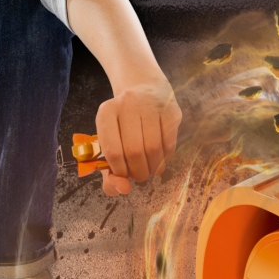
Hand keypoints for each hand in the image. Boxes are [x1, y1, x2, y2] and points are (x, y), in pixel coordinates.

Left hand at [94, 79, 180, 194]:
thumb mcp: (110, 140)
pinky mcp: (171, 110)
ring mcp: (151, 105)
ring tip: (150, 170)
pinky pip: (169, 144)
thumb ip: (109, 171)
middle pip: (134, 151)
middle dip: (138, 172)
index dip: (119, 171)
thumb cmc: (124, 122)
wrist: (144, 88)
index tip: (123, 176)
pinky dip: (165, 158)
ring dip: (153, 168)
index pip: (112, 151)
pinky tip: (160, 159)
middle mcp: (127, 104)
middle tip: (139, 176)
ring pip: (153, 149)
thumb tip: (121, 190)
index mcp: (106, 112)